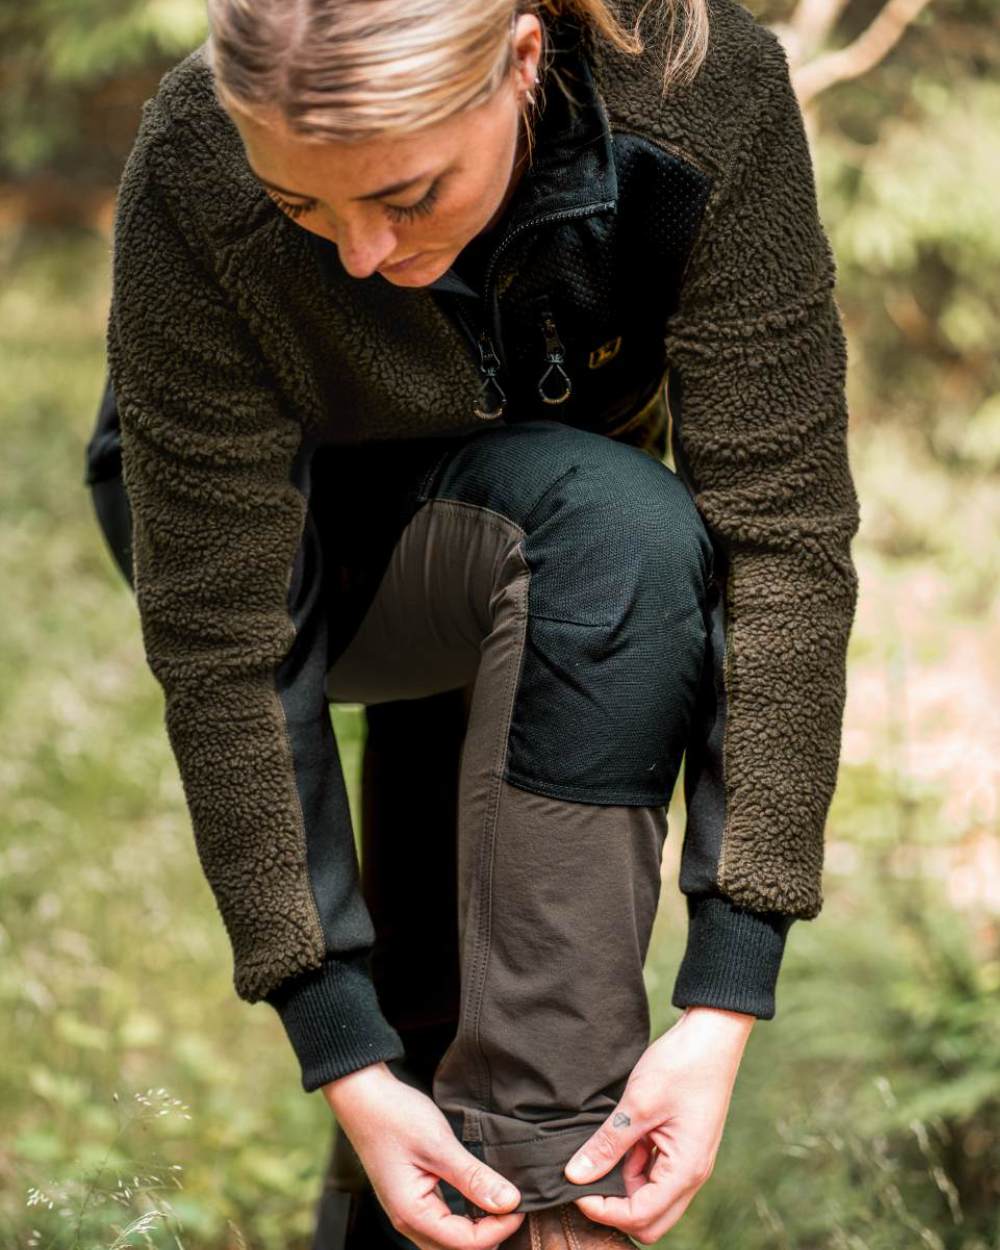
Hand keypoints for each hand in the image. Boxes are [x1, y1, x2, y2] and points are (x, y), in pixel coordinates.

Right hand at [322, 1061, 525, 1249]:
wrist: (362, 1096)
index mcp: (412, 1214)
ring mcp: (406, 1211)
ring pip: (449, 1240)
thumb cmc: (394, 1116)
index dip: (500, 1228)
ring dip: (477, 1228)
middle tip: (514, 1204)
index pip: (466, 1243)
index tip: (521, 1204)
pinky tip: (479, 1195)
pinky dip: (464, 1216)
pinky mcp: (410, 1198)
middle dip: (490, 1234)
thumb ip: (473, 1177)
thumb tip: (509, 1202)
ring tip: (501, 1201)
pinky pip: (442, 1222)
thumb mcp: (439, 1144)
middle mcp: (407, 1221)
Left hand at [562, 1006, 754, 1244]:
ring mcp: (688, 1160)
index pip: (642, 1217)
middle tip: (585, 1181)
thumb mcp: (637, 1104)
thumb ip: (608, 1144)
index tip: (576, 1189)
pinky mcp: (682, 1146)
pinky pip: (655, 1172)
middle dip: (614, 1208)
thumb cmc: (681, 1065)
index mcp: (685, 1170)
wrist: (712, 1034)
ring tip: (600, 1151)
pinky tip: (617, 1140)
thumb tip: (575, 1176)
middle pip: (650, 1219)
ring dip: (623, 1184)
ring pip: (651, 1196)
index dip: (604, 1211)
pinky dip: (633, 1165)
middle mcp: (691, 1174)